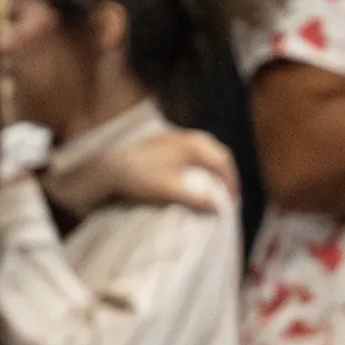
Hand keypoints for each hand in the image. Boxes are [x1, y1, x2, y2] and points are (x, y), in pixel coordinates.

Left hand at [57, 128, 238, 215]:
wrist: (111, 166)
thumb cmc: (141, 178)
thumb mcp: (169, 191)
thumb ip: (196, 198)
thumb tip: (219, 208)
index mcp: (193, 147)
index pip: (223, 163)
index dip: (232, 184)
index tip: (233, 203)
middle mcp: (189, 137)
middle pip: (219, 152)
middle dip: (227, 173)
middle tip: (229, 194)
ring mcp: (177, 136)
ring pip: (207, 148)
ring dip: (215, 165)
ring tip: (216, 184)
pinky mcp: (167, 139)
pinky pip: (195, 147)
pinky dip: (203, 160)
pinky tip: (197, 173)